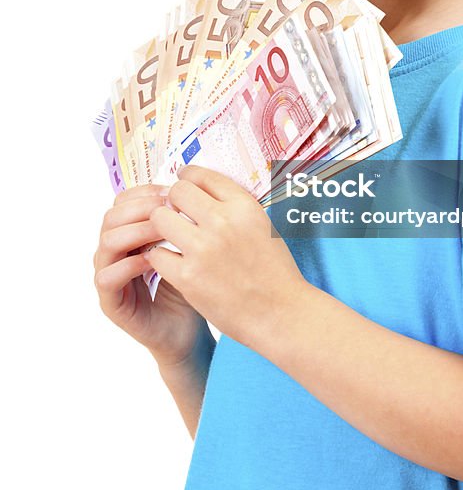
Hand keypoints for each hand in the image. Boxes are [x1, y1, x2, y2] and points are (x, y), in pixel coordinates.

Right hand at [93, 183, 211, 366]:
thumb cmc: (194, 286)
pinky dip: (129, 265)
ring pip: (106, 242)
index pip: (124, 202)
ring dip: (135, 231)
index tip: (171, 191)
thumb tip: (194, 184)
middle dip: (140, 208)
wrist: (191, 332)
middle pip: (112, 216)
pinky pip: (107, 277)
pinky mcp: (111, 303)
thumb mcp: (191, 246)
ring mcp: (109, 277)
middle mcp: (114, 253)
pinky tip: (153, 261)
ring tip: (162, 230)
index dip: (144, 193)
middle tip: (167, 208)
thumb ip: (184, 220)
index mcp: (130, 235)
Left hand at [142, 166, 307, 351]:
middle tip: (175, 214)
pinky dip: (161, 258)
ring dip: (162, 227)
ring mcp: (203, 249)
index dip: (187, 177)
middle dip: (172, 201)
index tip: (183, 184)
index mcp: (243, 206)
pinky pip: (157, 254)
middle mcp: (223, 222)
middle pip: (177, 192)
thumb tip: (202, 189)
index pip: (202, 175)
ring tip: (171, 238)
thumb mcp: (262, 225)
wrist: (280, 313)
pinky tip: (173, 263)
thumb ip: (234, 206)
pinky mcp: (188, 277)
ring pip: (160, 219)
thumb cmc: (273, 271)